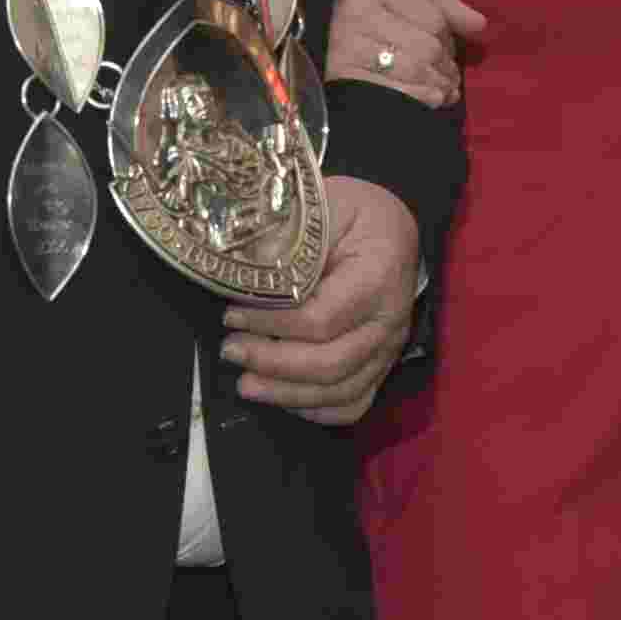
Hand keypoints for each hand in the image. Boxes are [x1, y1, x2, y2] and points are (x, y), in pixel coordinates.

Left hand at [226, 181, 424, 427]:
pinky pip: (353, 403)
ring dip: (286, 394)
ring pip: (340, 392)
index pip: (322, 318)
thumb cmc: (354, 215)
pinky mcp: (381, 364)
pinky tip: (282, 397)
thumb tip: (235, 273)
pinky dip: (316, 410)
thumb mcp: (322, 209)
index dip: (272, 325)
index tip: (232, 315)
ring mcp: (388, 348)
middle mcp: (390, 320)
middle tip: (231, 351)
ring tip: (245, 383)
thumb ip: (284, 240)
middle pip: (331, 364)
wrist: (390, 226)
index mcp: (379, 275)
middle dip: (273, 364)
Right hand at [324, 0, 484, 112]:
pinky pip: (395, 90)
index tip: (455, 46)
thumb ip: (437, 0)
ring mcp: (347, 46)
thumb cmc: (353, 0)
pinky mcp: (341, 75)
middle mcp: (357, 11)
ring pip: (415, 68)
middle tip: (452, 74)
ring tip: (447, 88)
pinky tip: (432, 99)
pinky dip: (422, 98)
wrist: (298, 18)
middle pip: (427, 45)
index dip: (452, 35)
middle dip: (448, 64)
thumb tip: (479, 25)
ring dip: (440, 84)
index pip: (432, 15)